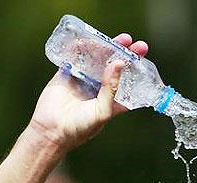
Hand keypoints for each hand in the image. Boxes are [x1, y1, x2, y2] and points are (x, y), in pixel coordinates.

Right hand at [28, 34, 148, 151]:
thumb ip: (111, 88)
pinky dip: (83, 47)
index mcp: (111, 100)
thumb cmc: (80, 128)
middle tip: (136, 44)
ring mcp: (84, 80)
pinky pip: (76, 57)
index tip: (144, 58)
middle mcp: (99, 88)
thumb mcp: (103, 111)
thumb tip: (118, 63)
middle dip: (126, 55)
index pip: (128, 82)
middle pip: (115, 67)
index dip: (137, 70)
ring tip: (122, 39)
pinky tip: (92, 38)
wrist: (52, 131)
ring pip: (98, 59)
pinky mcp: (68, 74)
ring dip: (109, 48)